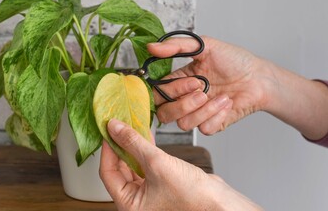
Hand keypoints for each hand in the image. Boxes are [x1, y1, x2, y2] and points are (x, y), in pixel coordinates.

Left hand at [99, 119, 261, 210]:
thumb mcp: (157, 164)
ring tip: (131, 125)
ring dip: (133, 145)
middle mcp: (137, 200)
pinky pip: (146, 164)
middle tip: (119, 125)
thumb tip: (114, 128)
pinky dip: (145, 149)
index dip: (108, 149)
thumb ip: (134, 144)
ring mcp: (149, 192)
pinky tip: (145, 134)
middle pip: (120, 168)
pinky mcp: (160, 183)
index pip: (108, 173)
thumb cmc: (192, 196)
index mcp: (129, 204)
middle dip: (120, 145)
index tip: (108, 130)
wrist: (219, 201)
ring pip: (133, 164)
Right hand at [147, 37, 269, 134]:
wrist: (259, 78)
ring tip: (221, 96)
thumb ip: (177, 46)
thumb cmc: (234, 60)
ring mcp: (197, 114)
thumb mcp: (205, 46)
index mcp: (178, 81)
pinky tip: (227, 104)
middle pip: (164, 114)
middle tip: (203, 89)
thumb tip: (151, 47)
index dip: (170, 91)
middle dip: (184, 104)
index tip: (193, 80)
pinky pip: (204, 129)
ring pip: (183, 124)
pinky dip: (217, 116)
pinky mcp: (211, 125)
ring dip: (204, 110)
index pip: (158, 94)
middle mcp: (184, 99)